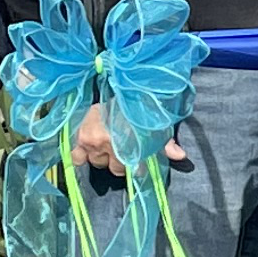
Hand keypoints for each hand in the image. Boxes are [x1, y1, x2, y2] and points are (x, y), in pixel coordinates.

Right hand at [73, 102, 191, 172]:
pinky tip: (88, 152)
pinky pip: (76, 157)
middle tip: (122, 150)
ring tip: (108, 147)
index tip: (138, 162)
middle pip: (113, 168)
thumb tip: (181, 157)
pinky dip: (81, 156)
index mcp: (125, 143)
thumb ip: (167, 143)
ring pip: (97, 163)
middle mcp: (107, 144)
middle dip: (119, 162)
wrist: (121, 87)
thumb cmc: (139, 108)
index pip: (130, 169)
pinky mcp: (79, 136)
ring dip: (102, 157)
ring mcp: (91, 141)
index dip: (136, 168)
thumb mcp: (155, 125)